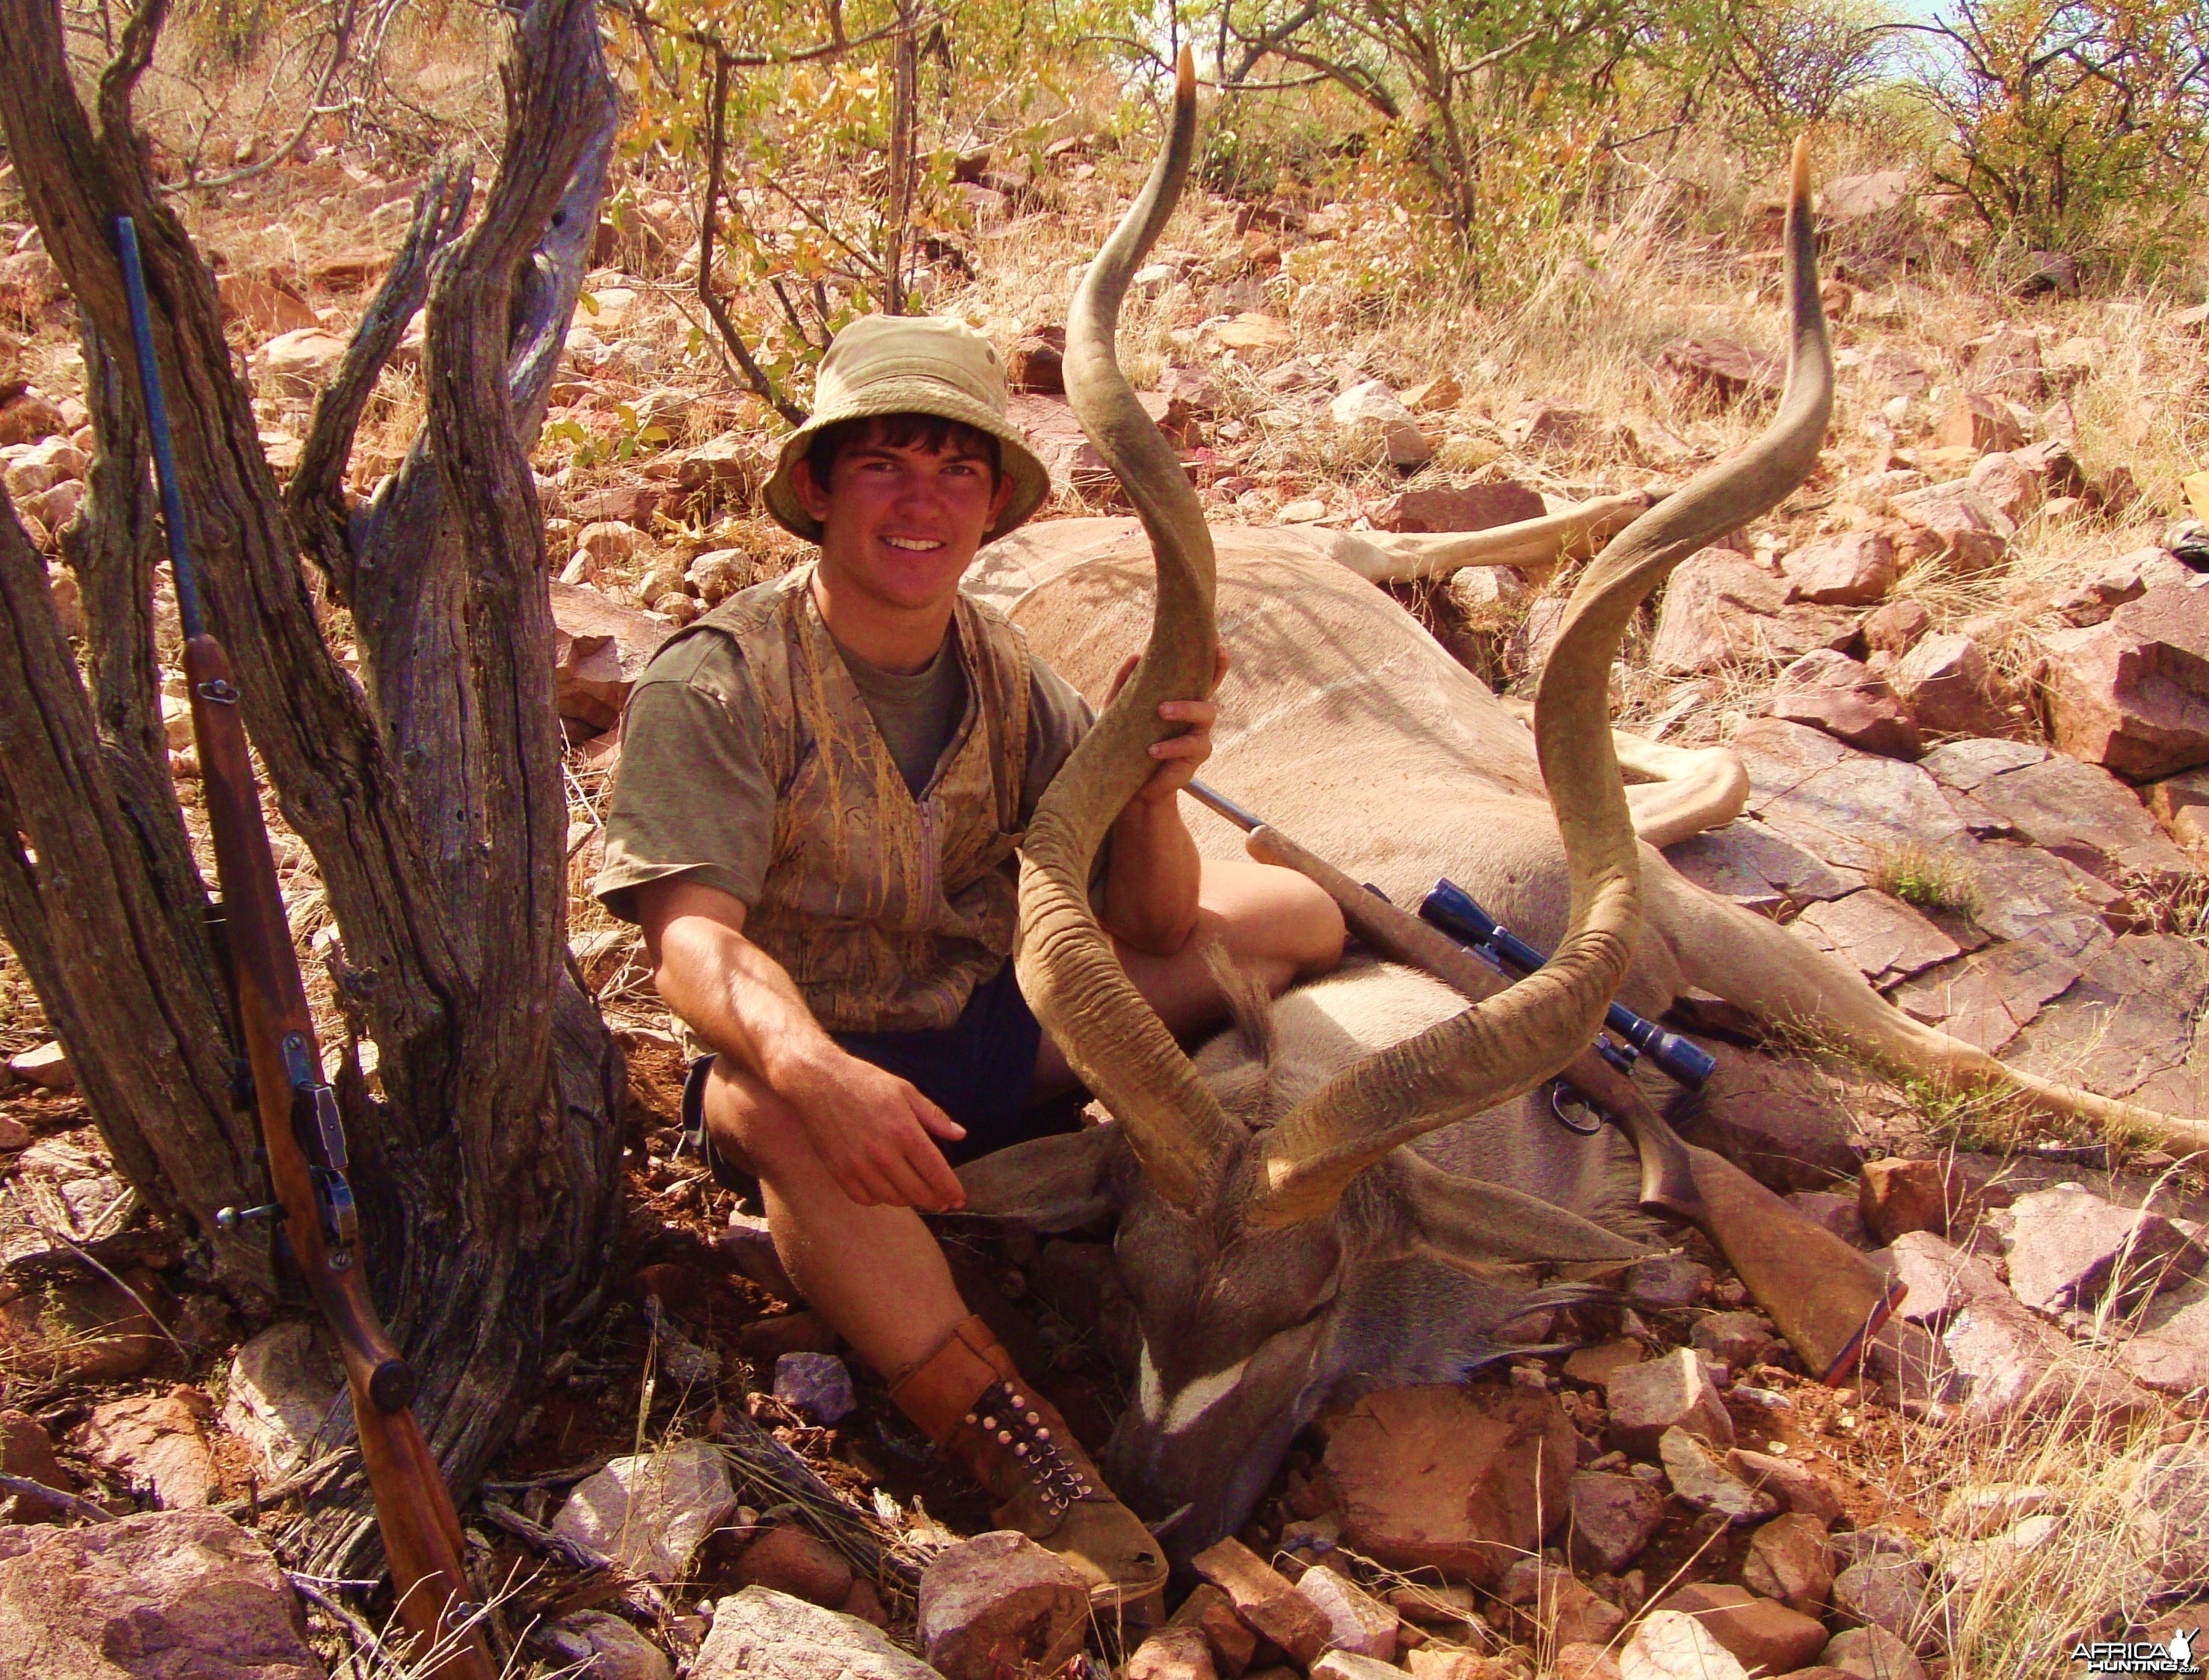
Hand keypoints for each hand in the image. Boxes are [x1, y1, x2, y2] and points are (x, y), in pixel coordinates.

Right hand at [778, 1046, 967, 1210]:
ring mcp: (859, 1166)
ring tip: (917, 1195)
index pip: (936, 1172)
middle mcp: (883, 1154)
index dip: (951, 1190)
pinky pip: (865, 1198)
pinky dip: (880, 1199)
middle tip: (942, 1202)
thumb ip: (934, 1116)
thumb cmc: (864, 1082)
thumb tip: (960, 1135)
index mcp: (905, 1132)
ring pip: (893, 1198)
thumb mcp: (905, 1090)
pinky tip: (887, 1191)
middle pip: (917, 1191)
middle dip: (935, 1200)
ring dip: (909, 1201)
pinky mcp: (839, 1172)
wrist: (817, 1081)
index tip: (959, 1199)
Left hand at [1105, 647, 1229, 806]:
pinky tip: (1152, 750)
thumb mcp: (1119, 710)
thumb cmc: (1126, 741)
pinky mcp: (1194, 759)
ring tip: (1161, 713)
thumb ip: (1125, 683)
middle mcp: (1195, 717)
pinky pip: (1191, 748)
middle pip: (1212, 694)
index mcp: (1182, 700)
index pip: (1203, 678)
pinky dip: (1171, 748)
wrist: (1127, 784)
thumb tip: (1135, 656)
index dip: (1216, 661)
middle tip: (1166, 698)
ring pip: (1207, 715)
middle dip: (1204, 683)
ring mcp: (1198, 737)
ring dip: (1185, 710)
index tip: (1218, 644)